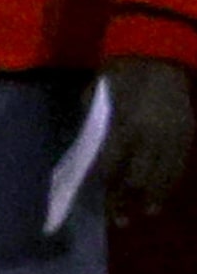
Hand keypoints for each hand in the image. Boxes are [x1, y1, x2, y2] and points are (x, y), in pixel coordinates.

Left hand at [104, 56, 195, 220]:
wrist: (162, 54)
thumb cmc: (124, 68)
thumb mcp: (101, 88)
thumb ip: (93, 115)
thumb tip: (87, 142)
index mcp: (125, 122)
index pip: (110, 162)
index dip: (102, 182)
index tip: (93, 196)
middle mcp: (150, 136)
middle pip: (137, 177)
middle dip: (125, 200)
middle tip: (116, 219)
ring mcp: (172, 139)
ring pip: (161, 179)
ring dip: (150, 200)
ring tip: (138, 216)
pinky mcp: (187, 137)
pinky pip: (178, 169)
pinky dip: (169, 186)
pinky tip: (160, 199)